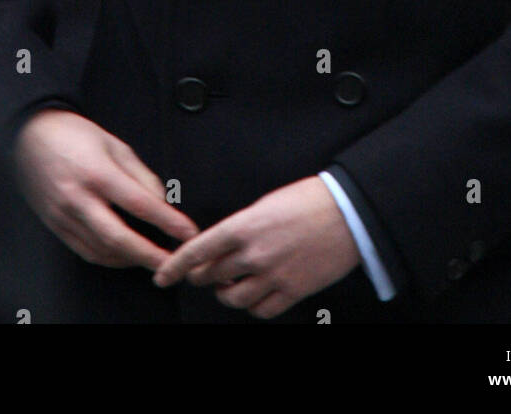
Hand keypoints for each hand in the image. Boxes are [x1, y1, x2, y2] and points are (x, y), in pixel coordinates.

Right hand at [14, 109, 198, 268]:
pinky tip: (123, 256)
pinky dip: (108, 258)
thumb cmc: (73, 134)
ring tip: (152, 259)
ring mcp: (63, 214)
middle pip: (118, 237)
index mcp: (97, 172)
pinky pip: (84, 250)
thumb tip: (161, 202)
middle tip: (172, 263)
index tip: (188, 232)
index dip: (167, 222)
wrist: (30, 134)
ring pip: (101, 250)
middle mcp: (78, 197)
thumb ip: (140, 175)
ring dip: (130, 260)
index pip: (140, 204)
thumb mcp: (114, 144)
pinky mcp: (54, 224)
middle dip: (149, 255)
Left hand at [152, 176, 359, 318]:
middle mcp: (254, 254)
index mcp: (244, 227)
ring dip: (227, 294)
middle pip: (212, 277)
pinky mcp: (293, 291)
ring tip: (231, 285)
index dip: (176, 266)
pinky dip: (254, 306)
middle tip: (203, 274)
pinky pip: (262, 311)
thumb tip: (223, 245)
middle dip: (202, 277)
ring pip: (234, 299)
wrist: (347, 213)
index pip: (198, 251)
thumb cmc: (307, 200)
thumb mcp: (265, 204)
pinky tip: (255, 295)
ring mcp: (273, 276)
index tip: (162, 276)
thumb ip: (241, 227)